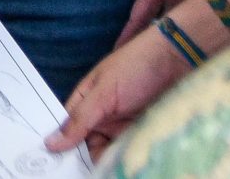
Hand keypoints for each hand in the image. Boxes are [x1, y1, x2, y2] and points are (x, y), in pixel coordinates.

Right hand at [45, 20, 193, 159]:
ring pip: (111, 153)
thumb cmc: (136, 67)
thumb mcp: (103, 92)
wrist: (179, 61)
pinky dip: (129, 161)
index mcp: (87, 102)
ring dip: (110, 162)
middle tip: (84, 173)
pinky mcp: (145, 135)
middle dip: (87, 160)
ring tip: (109, 170)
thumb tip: (50, 143)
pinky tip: (126, 167)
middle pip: (89, 147)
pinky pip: (132, 153)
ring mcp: (125, 128)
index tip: (60, 167)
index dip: (64, 149)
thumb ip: (79, 119)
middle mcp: (104, 117)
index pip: (69, 131)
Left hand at [95, 0, 222, 46]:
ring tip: (163, 43)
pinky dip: (191, 19)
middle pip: (164, 27)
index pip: (140, 19)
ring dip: (172, 31)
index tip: (120, 51)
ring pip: (183, 22)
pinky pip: (200, 11)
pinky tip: (187, 24)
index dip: (128, 37)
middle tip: (141, 52)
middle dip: (152, 40)